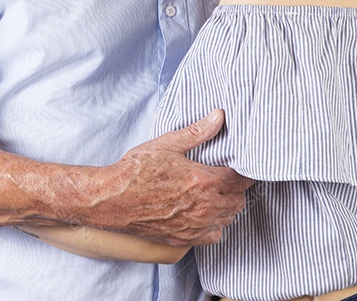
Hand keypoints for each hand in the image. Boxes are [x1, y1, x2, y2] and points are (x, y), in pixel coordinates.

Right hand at [90, 109, 252, 246]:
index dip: (245, 171)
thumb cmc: (135, 171)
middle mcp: (204, 207)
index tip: (242, 165)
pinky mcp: (184, 238)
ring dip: (228, 206)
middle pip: (239, 200)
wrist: (111, 200)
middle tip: (228, 177)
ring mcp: (195, 226)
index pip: (241, 179)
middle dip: (237, 188)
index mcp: (203, 181)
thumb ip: (197, 132)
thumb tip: (219, 117)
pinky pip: (214, 235)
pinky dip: (215, 225)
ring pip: (228, 218)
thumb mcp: (166, 144)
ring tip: (218, 193)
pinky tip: (205, 213)